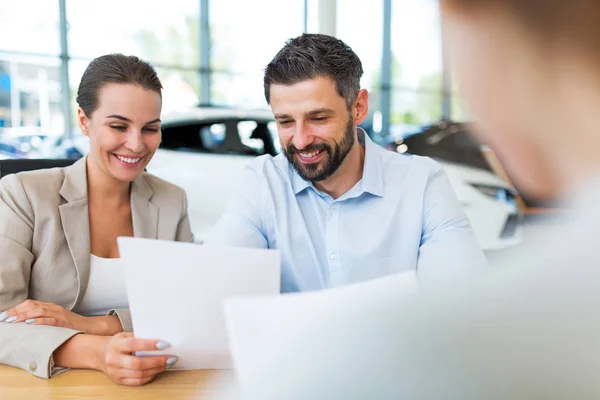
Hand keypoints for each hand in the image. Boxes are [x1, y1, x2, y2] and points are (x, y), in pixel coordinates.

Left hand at [1, 299, 121, 334]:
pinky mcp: (64, 322)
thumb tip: (25, 325)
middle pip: (32, 305)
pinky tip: (30, 324)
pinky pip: (50, 320)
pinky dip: (39, 321)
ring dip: (24, 316)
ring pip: (39, 311)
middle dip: (16, 311)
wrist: (90, 327)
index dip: (16, 308)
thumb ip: (43, 319)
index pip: (30, 303)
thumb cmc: (71, 326)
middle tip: (4, 318)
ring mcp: (60, 314)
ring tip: (13, 320)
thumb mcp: (56, 320)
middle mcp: (54, 308)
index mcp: (51, 307)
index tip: (5, 315)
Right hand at [100, 332, 177, 385]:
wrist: (101, 354)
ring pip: (139, 374)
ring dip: (156, 369)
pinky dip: (150, 376)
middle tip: (171, 357)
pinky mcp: (119, 380)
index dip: (150, 345)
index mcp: (116, 345)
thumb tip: (162, 340)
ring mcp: (115, 372)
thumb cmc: (118, 343)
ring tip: (167, 364)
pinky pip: (137, 381)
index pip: (133, 344)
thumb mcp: (125, 335)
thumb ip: (140, 337)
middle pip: (137, 363)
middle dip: (157, 361)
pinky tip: (157, 370)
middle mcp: (114, 359)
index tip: (165, 344)